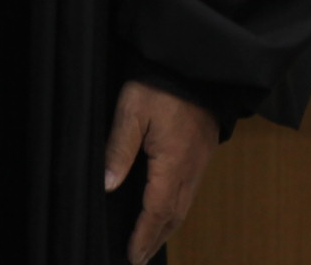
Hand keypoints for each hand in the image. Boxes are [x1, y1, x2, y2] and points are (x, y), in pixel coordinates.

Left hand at [105, 80, 218, 261]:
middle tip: (138, 258)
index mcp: (172, 163)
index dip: (144, 236)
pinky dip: (177, 209)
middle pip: (174, 215)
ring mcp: (200, 162)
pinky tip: (167, 210)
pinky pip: (190, 190)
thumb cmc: (159, 84)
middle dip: (155, 239)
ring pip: (184, 205)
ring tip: (150, 243)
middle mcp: (190, 169)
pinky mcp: (203, 152)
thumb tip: (107, 185)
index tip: (133, 255)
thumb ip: (119, 148)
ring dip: (167, 227)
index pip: (158, 210)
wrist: (195, 64)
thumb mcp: (131, 111)